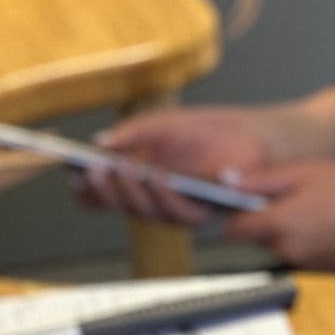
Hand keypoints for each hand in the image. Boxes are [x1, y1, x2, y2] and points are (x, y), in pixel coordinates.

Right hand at [79, 105, 278, 224]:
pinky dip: (165, 194)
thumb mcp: (168, 122)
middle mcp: (158, 199)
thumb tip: (100, 143)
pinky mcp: (205, 213)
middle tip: (93, 170)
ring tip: (121, 168)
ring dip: (131, 192)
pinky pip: (179, 212)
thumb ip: (136, 130)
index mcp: (142, 180)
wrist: (260, 136)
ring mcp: (180, 208)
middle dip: (105, 188)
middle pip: (121, 205)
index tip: (74, 175)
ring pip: (146, 212)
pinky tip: (157, 176)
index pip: (107, 194)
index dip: (88, 190)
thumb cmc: (214, 130)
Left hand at [222, 158, 334, 273]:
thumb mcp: (309, 171)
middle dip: (273, 220)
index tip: (251, 202)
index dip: (238, 214)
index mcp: (279, 224)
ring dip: (297, 232)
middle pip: (261, 239)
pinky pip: (310, 258)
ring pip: (287, 248)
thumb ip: (264, 179)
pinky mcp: (329, 276)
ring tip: (328, 210)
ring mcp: (310, 267)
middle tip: (304, 197)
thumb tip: (229, 180)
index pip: (233, 230)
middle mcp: (289, 252)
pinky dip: (318, 244)